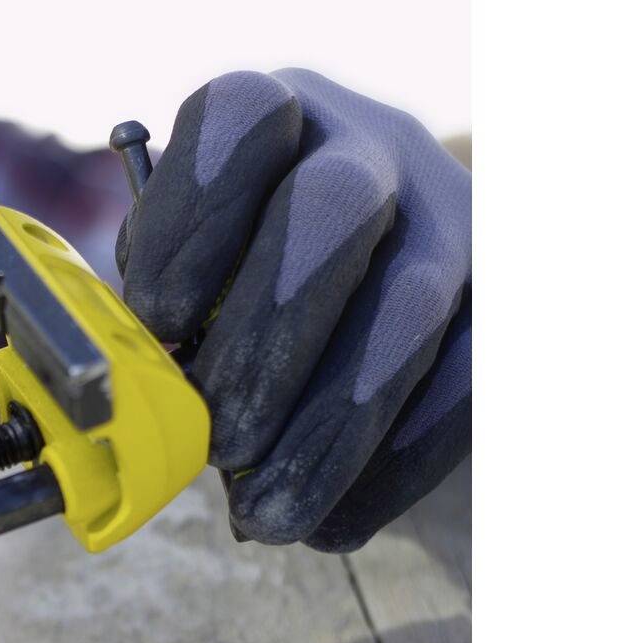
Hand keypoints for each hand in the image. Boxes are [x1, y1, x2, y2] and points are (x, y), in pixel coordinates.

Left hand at [116, 69, 470, 551]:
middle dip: (267, 339)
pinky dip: (388, 471)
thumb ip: (161, 316)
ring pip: (408, 306)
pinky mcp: (497, 304)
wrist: (359, 297)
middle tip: (219, 442)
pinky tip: (328, 526)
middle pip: (335, 207)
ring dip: (327, 426)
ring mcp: (450, 219)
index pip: (241, 116)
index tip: (156, 326)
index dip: (192, 223)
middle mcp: (372, 145)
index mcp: (274, 116)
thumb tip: (144, 402)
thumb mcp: (183, 276)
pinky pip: (462, 385)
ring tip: (262, 512)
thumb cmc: (231, 290)